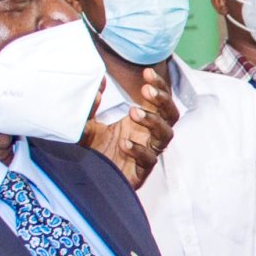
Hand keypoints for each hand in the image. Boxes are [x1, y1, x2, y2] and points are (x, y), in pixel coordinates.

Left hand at [80, 68, 177, 188]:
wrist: (84, 182)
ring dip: (154, 121)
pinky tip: (124, 143)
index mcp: (140, 122)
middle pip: (171, 115)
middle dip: (162, 100)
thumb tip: (97, 84)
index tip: (147, 73)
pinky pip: (149, 160)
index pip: (159, 100)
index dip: (158, 85)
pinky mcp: (141, 173)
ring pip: (166, 135)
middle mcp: (148, 136)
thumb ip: (90, 106)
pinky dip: (139, 150)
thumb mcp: (85, 125)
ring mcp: (147, 154)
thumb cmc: (91, 152)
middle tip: (146, 90)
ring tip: (134, 112)